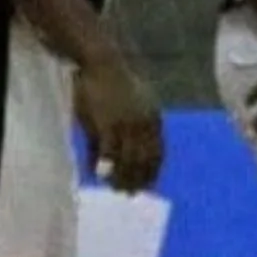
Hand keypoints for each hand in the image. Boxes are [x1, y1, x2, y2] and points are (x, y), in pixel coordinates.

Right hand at [75, 50, 163, 193]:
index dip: (152, 171)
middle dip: (137, 179)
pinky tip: (98, 175)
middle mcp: (145, 125)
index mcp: (154, 119)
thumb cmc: (111, 85)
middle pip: (144, 160)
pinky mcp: (109, 125)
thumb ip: (123, 133)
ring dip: (122, 178)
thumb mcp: (125, 109)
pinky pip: (109, 154)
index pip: (158, 152)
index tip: (147, 185)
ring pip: (128, 161)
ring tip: (114, 188)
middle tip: (128, 194)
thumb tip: (111, 159)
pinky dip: (105, 167)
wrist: (101, 62)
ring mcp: (128, 125)